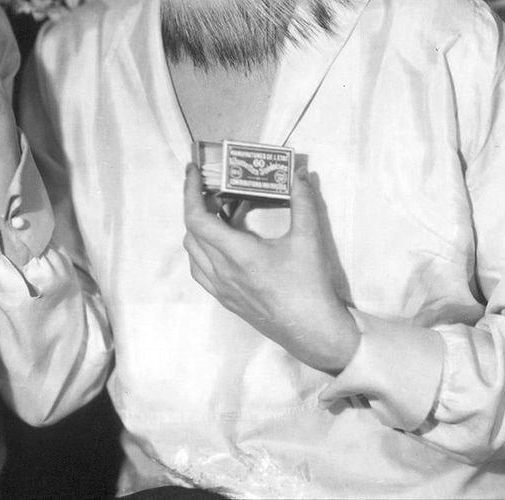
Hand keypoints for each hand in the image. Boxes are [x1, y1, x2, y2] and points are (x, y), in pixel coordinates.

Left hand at [182, 163, 359, 373]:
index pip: (197, 219)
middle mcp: (222, 272)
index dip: (189, 192)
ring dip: (198, 229)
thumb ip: (303, 202)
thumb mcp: (309, 240)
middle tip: (215, 190)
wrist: (314, 332)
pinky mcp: (226, 301)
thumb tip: (300, 174)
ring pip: (192, 252)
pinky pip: (199, 271)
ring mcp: (221, 289)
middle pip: (191, 232)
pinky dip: (201, 251)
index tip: (193, 172)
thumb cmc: (310, 287)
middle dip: (197, 206)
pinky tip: (220, 245)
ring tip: (218, 215)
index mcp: (238, 255)